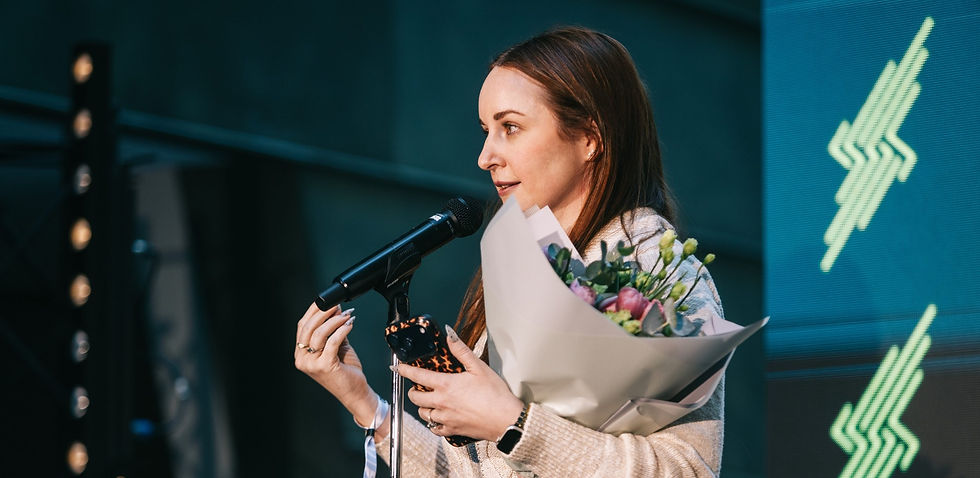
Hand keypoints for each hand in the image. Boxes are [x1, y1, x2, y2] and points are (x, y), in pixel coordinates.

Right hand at [294, 303, 381, 430]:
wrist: (354, 392)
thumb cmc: (345, 371)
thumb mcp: (337, 346)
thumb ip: (333, 329)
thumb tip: (336, 308)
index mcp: (301, 354)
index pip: (302, 326)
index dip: (314, 311)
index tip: (327, 301)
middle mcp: (302, 359)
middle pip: (308, 328)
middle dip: (324, 313)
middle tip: (338, 306)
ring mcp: (311, 364)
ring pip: (319, 333)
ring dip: (334, 320)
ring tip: (347, 315)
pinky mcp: (324, 366)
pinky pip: (332, 342)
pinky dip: (342, 330)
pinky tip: (350, 324)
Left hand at [398, 325, 523, 441]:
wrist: (506, 420)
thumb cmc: (496, 395)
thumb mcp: (479, 367)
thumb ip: (462, 351)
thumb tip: (449, 336)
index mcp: (446, 385)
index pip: (418, 376)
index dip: (405, 370)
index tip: (398, 367)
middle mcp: (442, 403)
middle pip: (416, 398)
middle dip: (414, 390)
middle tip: (419, 386)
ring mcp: (446, 419)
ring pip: (424, 414)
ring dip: (423, 407)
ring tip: (430, 401)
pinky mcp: (453, 431)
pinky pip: (435, 429)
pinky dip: (434, 424)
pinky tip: (440, 419)